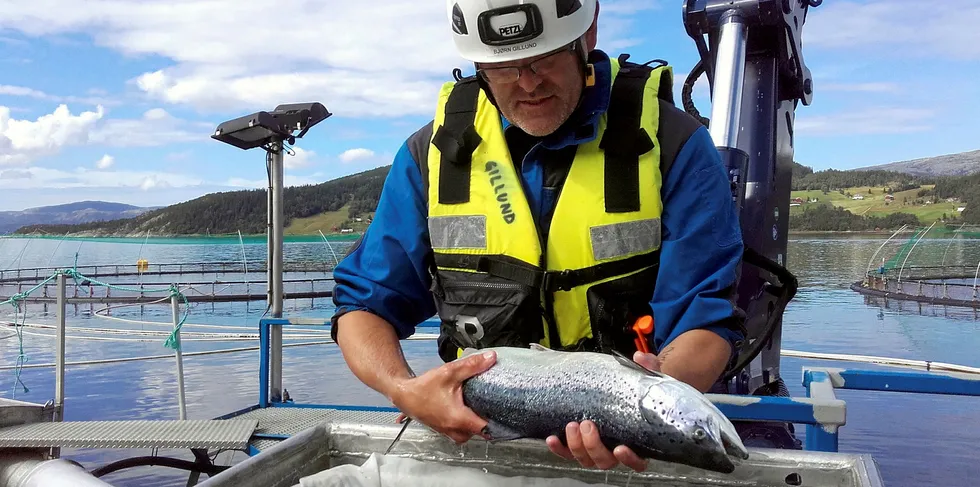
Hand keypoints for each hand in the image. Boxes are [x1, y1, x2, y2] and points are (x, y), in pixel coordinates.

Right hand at [389, 350, 495, 443]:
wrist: (405, 396)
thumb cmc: (424, 387)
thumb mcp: (450, 372)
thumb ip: (472, 365)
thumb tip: (491, 358)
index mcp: (458, 418)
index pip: (487, 429)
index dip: (498, 421)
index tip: (504, 411)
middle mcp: (455, 430)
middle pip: (481, 431)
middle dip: (487, 418)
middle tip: (492, 403)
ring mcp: (450, 433)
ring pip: (472, 432)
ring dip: (476, 420)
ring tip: (479, 405)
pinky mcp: (446, 431)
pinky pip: (463, 431)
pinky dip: (467, 422)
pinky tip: (468, 408)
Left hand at [544, 350, 661, 471]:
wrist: (620, 392)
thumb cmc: (635, 391)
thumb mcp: (644, 378)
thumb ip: (646, 369)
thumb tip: (639, 358)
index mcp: (637, 442)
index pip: (638, 462)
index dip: (630, 459)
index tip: (620, 448)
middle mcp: (615, 450)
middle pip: (605, 461)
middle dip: (593, 445)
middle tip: (587, 424)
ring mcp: (596, 450)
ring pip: (586, 460)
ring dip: (576, 446)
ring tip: (571, 425)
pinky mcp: (578, 445)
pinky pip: (567, 453)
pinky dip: (559, 448)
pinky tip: (551, 438)